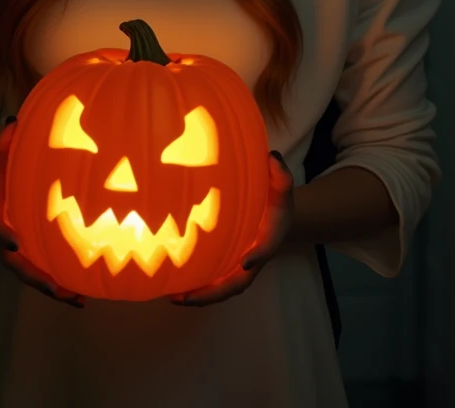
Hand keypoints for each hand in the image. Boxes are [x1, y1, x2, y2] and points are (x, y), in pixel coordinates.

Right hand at [0, 115, 84, 308]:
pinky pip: (44, 273)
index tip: (16, 243)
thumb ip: (1, 140)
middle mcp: (3, 238)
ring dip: (52, 288)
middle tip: (53, 285)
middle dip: (33, 276)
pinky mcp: (32, 255)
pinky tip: (84, 296)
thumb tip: (13, 121)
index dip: (2, 236)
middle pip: (13, 264)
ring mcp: (18, 251)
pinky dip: (62, 286)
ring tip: (76, 298)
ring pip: (31, 275)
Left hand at [170, 150, 293, 307]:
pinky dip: (196, 289)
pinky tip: (173, 289)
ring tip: (174, 297)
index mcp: (270, 237)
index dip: (258, 255)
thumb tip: (272, 157)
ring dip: (201, 296)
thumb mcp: (282, 183)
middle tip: (189, 296)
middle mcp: (255, 258)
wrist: (276, 216)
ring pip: (223, 288)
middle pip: (238, 282)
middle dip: (215, 292)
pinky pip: (214, 282)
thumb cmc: (276, 199)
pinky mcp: (228, 265)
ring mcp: (241, 266)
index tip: (246, 261)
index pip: (266, 248)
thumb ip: (279, 171)